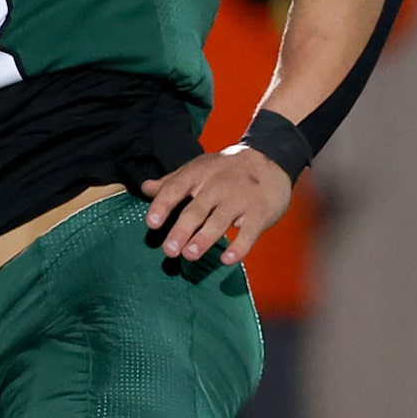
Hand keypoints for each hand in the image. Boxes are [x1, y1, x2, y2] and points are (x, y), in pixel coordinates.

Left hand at [140, 144, 293, 265]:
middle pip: (196, 210)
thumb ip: (172, 181)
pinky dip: (239, 246)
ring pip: (220, 221)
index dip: (163, 205)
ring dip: (204, 239)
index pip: (176, 188)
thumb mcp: (199, 169)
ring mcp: (240, 200)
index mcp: (198, 175)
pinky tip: (227, 259)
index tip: (151, 223)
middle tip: (169, 250)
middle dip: (182, 230)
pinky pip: (249, 232)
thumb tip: (144, 188)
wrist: (272, 158)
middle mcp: (218, 186)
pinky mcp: (260, 213)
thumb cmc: (227, 169)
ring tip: (190, 255)